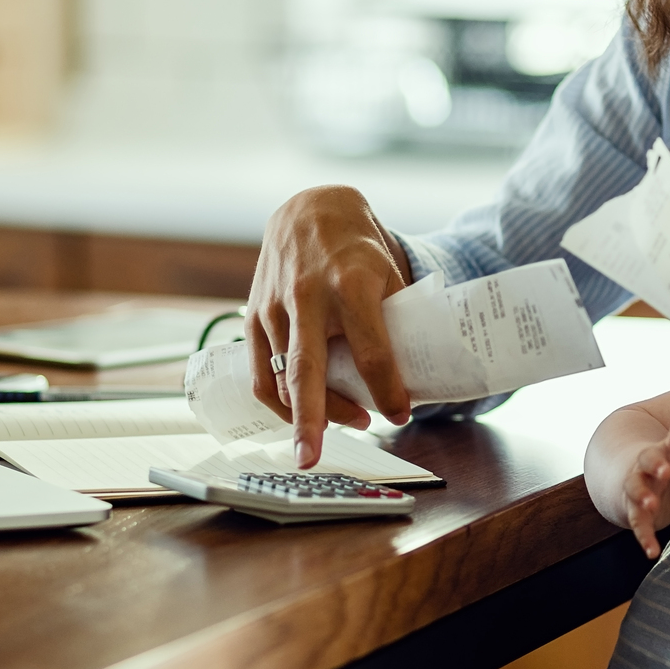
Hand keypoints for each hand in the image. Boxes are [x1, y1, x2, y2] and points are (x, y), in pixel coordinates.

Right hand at [247, 186, 414, 466]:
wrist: (310, 210)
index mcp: (350, 283)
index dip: (388, 388)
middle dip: (311, 418)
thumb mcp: (389, 273)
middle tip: (313, 458)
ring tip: (341, 426)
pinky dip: (280, 401)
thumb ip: (398, 321)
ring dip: (309, 413)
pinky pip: (261, 372)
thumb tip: (416, 378)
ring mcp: (274, 306)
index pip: (371, 349)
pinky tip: (301, 416)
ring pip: (284, 377)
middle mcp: (306, 295)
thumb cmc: (357, 248)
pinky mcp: (253, 315)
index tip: (402, 412)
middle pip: (308, 368)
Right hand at [621, 418, 669, 557]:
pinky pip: (637, 522)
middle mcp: (652, 463)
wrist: (650, 486)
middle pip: (649, 457)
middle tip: (665, 471)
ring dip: (642, 494)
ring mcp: (641, 485)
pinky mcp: (636, 510)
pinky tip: (652, 551)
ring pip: (635, 485)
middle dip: (656, 464)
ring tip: (650, 503)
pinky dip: (643, 537)